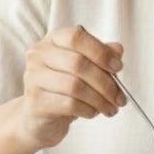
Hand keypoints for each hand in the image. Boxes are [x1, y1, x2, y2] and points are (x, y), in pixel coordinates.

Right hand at [16, 23, 123, 150]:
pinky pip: (69, 105)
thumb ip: (100, 56)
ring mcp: (33, 78)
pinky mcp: (36, 102)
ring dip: (99, 100)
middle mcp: (38, 55)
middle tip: (119, 97)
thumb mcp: (84, 68)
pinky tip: (93, 112)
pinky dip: (88, 110)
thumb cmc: (63, 88)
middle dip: (105, 83)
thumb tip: (117, 49)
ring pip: (75, 86)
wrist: (39, 116)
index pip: (76, 37)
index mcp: (52, 40)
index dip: (100, 51)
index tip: (118, 67)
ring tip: (110, 108)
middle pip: (78, 63)